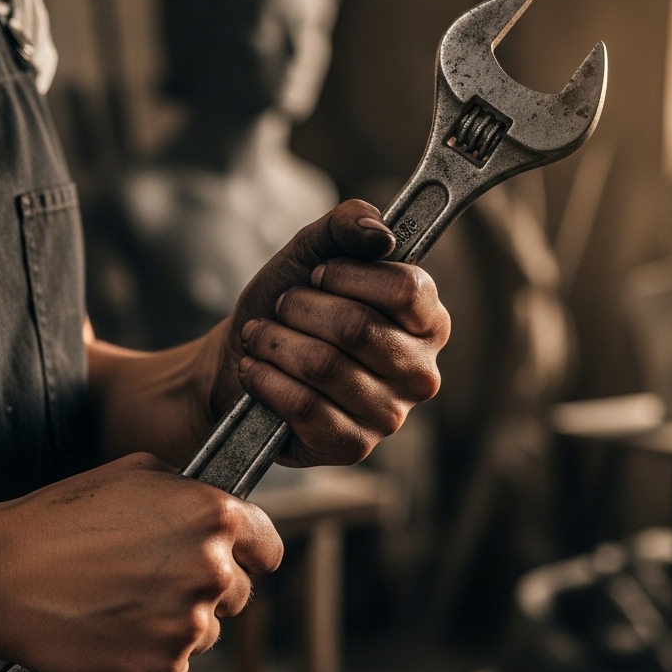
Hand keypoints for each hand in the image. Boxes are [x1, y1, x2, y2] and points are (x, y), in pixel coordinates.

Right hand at [0, 453, 281, 671]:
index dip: (248, 550)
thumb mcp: (135, 473)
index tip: (230, 557)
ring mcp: (189, 624)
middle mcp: (213, 571)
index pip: (269, 546)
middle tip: (151, 578)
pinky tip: (109, 627)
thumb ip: (189, 490)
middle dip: (205, 586)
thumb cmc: (61, 518)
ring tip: (120, 600)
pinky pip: (172, 663)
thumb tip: (215, 504)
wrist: (1, 575)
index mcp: (215, 517)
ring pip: (205, 630)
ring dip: (176, 620)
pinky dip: (147, 651)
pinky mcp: (162, 669)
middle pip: (240, 592)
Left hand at [207, 199, 450, 466]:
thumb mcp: (312, 250)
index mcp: (427, 322)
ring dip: (274, 343)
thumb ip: (348, 224)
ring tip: (261, 337)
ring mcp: (389, 416)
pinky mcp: (352, 447)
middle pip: (356, 327)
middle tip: (282, 308)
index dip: (347, 275)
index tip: (317, 276)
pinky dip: (266, 380)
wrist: (243, 357)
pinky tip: (257, 370)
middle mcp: (420, 373)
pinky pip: (304, 406)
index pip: (405, 289)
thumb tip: (381, 234)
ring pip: (323, 366)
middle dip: (299, 309)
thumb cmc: (289, 305)